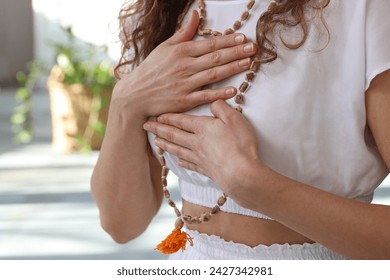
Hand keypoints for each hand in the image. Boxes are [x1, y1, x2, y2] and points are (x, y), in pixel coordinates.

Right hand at [113, 11, 256, 117]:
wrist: (136, 94)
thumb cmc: (151, 69)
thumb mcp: (165, 47)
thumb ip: (183, 32)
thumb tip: (196, 15)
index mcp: (180, 51)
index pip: (209, 44)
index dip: (227, 41)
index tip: (243, 38)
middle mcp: (184, 66)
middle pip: (215, 58)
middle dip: (236, 52)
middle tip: (253, 48)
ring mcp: (185, 84)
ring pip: (213, 75)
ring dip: (232, 68)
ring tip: (249, 63)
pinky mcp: (184, 100)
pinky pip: (205, 96)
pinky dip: (219, 93)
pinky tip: (234, 90)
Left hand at [143, 100, 261, 193]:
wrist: (241, 174)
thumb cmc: (239, 144)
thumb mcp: (234, 119)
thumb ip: (221, 108)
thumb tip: (213, 102)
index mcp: (202, 128)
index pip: (181, 120)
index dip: (168, 117)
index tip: (156, 115)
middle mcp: (196, 143)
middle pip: (174, 135)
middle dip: (159, 129)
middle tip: (145, 126)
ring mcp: (200, 158)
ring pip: (178, 149)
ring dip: (165, 145)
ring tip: (156, 142)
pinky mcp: (206, 170)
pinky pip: (190, 164)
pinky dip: (182, 162)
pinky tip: (178, 161)